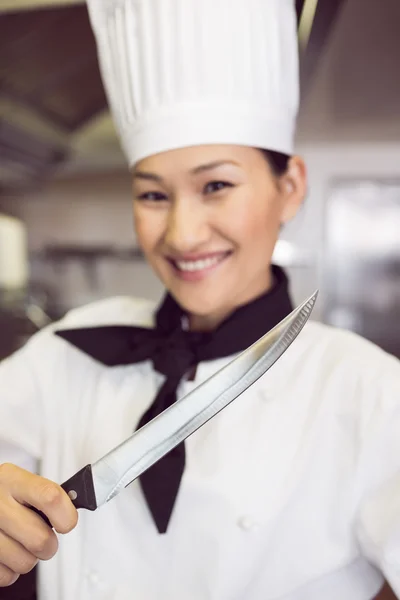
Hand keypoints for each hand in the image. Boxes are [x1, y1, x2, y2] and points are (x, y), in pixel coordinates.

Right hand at [0, 463, 77, 586]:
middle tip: (45, 537)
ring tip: (21, 542)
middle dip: (50, 544)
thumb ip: (45, 493)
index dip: (66, 515)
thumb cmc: (3, 493)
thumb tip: (77, 502)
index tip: (67, 521)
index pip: (51, 497)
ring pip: (25, 562)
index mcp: (12, 479)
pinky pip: (6, 576)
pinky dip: (10, 569)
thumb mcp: (19, 481)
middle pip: (40, 539)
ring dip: (29, 557)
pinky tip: (7, 551)